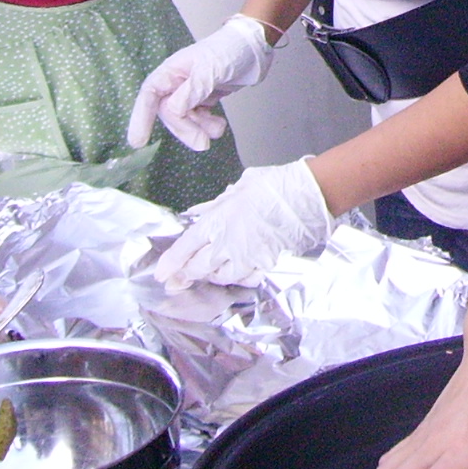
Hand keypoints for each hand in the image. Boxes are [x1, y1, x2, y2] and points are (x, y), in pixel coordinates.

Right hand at [127, 15, 275, 150]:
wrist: (254, 48)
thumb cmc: (230, 49)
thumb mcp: (212, 68)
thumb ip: (193, 88)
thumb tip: (173, 109)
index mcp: (172, 70)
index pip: (150, 95)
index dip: (141, 118)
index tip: (138, 142)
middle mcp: (177, 82)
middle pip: (169, 113)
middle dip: (184, 128)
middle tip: (203, 143)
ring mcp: (190, 92)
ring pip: (184, 119)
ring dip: (198, 129)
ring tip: (218, 129)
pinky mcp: (203, 99)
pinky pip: (197, 119)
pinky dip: (207, 126)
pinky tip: (218, 125)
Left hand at [151, 160, 334, 288]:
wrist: (306, 196)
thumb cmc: (274, 185)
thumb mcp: (239, 188)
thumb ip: (216, 205)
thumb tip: (199, 213)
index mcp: (217, 221)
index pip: (185, 248)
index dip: (171, 264)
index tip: (161, 274)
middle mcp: (227, 244)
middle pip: (198, 268)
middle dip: (184, 276)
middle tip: (176, 282)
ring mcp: (247, 257)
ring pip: (220, 276)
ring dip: (211, 276)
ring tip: (208, 273)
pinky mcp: (265, 264)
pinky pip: (245, 279)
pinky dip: (237, 278)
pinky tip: (236, 273)